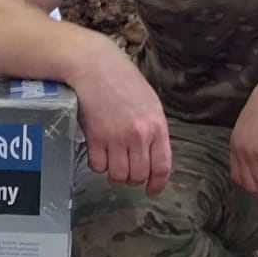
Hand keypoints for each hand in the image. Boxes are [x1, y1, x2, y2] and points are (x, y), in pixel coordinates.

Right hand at [71, 41, 171, 195]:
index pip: (162, 166)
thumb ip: (154, 130)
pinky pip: (98, 166)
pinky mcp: (95, 138)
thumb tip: (154, 155)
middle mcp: (139, 135)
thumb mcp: (150, 103)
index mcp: (157, 126)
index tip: (152, 190)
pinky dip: (98, 164)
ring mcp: (116, 137)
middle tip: (127, 171)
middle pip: (138, 175)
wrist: (95, 66)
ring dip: (115, 173)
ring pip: (118, 175)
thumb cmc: (123, 81)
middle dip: (133, 179)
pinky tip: (98, 152)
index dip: (157, 183)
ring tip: (112, 162)